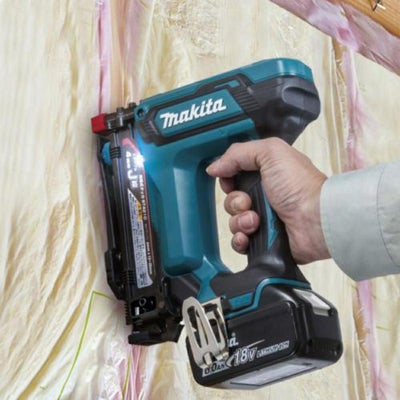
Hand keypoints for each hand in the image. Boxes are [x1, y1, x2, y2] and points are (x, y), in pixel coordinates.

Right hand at [207, 138, 329, 264]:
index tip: (230, 181)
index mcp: (266, 173)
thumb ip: (238, 153)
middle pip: (231, 199)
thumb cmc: (301, 186)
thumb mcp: (270, 153)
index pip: (235, 175)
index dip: (228, 178)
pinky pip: (239, 241)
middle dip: (234, 202)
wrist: (316, 221)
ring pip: (233, 221)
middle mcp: (264, 196)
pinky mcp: (264, 240)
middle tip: (249, 202)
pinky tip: (249, 236)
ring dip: (239, 221)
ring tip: (255, 221)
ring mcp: (264, 219)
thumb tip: (214, 167)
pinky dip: (240, 239)